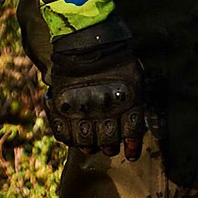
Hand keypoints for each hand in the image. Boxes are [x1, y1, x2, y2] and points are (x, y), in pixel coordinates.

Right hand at [44, 29, 153, 157]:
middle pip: (108, 141)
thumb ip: (135, 99)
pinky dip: (68, 139)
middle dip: (109, 147)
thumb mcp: (135, 76)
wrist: (87, 41)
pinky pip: (63, 133)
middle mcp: (105, 110)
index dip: (131, 146)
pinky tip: (73, 139)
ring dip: (89, 146)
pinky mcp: (62, 107)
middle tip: (108, 147)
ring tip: (90, 145)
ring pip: (86, 141)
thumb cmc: (115, 57)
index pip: (131, 133)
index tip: (130, 155)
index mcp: (127, 102)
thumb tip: (135, 122)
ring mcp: (82, 109)